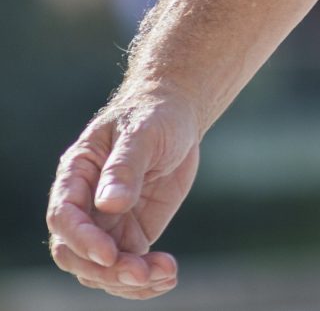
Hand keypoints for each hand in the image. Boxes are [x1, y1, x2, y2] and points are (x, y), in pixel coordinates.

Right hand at [44, 90, 202, 297]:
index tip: (110, 254)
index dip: (82, 240)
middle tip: (142, 273)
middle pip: (75, 254)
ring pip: (100, 267)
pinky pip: (127, 264)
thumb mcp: (143, 132)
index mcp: (76, 175)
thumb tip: (109, 205)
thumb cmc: (155, 116)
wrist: (178, 115)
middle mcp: (84, 206)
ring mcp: (106, 223)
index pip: (64, 217)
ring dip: (127, 280)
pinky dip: (144, 279)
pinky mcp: (131, 232)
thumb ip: (124, 167)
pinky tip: (168, 277)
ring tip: (166, 274)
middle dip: (105, 270)